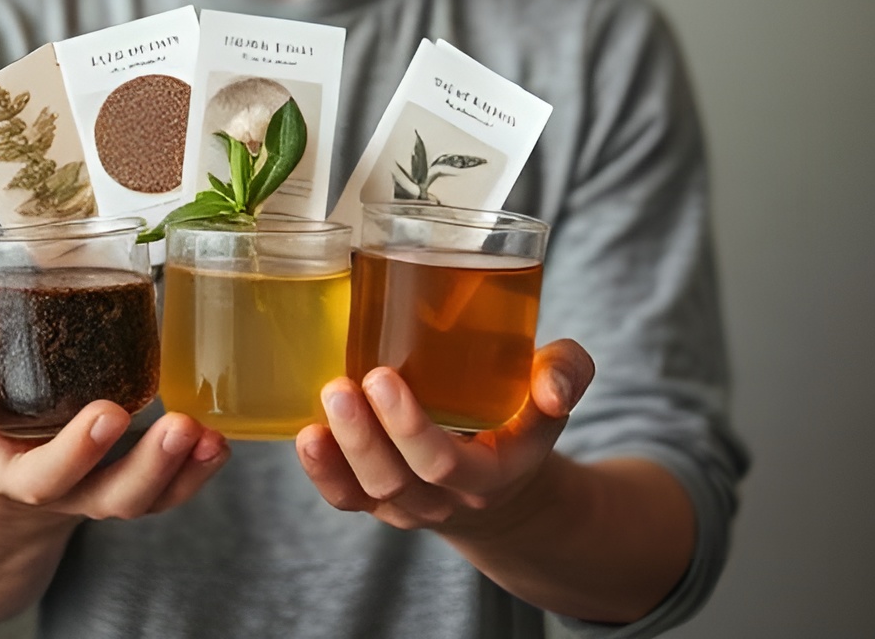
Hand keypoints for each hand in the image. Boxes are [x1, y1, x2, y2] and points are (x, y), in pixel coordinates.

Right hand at [0, 359, 228, 519]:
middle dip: (146, 467)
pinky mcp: (131, 474)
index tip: (109, 413)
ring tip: (209, 436)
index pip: (42, 477)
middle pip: (108, 496)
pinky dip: (197, 468)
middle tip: (177, 426)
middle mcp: (62, 489)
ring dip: (183, 470)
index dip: (76, 451)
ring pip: (145, 498)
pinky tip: (218, 439)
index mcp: (11, 471)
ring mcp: (99, 487)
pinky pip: (168, 488)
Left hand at [296, 339, 593, 533]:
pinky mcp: (377, 496)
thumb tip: (554, 386)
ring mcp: (406, 502)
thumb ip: (567, 373)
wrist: (506, 483)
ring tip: (326, 398)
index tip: (383, 378)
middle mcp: (443, 497)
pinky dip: (322, 472)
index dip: (409, 429)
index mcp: (489, 474)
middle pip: (396, 479)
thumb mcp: (554, 392)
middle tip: (345, 383)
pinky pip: (345, 498)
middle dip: (365, 435)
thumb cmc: (523, 417)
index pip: (444, 465)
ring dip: (339, 449)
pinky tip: (307, 435)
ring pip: (366, 491)